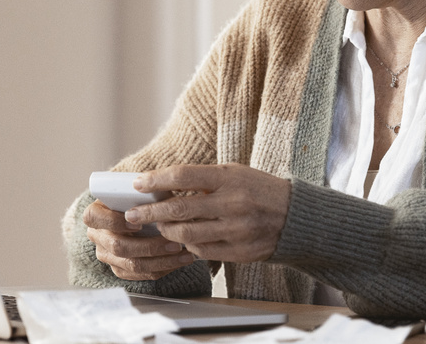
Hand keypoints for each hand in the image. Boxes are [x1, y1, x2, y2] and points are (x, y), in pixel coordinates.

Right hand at [84, 199, 195, 279]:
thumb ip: (148, 194)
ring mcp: (108, 255)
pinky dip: (161, 269)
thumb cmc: (141, 198)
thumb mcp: (143, 192)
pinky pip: (139, 275)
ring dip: (161, 261)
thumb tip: (165, 198)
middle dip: (149, 246)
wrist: (139, 212)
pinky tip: (178, 261)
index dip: (114, 221)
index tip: (138, 223)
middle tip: (174, 243)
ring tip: (183, 254)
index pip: (93, 217)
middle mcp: (98, 236)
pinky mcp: (120, 269)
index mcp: (96, 213)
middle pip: (117, 246)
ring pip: (131, 265)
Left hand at [127, 164, 290, 262]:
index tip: (137, 184)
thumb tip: (163, 187)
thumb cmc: (258, 189)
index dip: (156, 180)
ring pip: (187, 234)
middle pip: (179, 208)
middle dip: (149, 212)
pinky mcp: (239, 251)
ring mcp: (236, 229)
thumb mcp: (235, 174)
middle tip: (131, 215)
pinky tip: (183, 240)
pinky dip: (188, 246)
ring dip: (166, 231)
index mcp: (230, 177)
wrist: (294, 216)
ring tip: (158, 227)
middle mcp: (232, 202)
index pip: (184, 175)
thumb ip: (203, 180)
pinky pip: (202, 251)